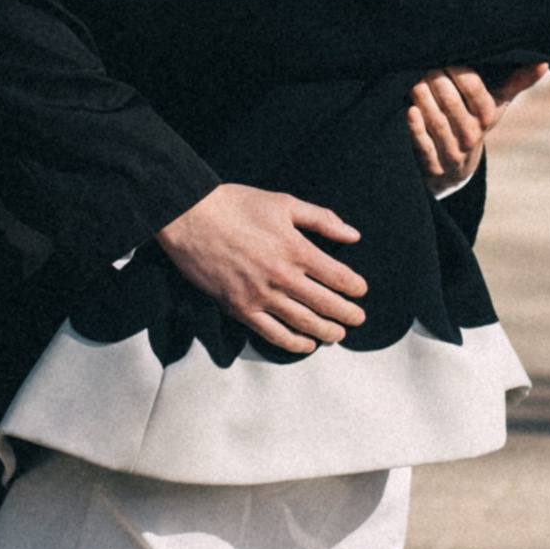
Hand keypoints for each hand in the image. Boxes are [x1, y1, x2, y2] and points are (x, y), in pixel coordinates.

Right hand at [157, 184, 365, 354]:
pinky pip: (272, 333)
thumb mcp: (283, 203)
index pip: (337, 276)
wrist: (188, 217)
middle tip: (358, 319)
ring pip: (302, 323)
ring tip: (338, 335)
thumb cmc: (236, 205)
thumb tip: (353, 235)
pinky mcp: (239, 307)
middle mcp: (281, 276)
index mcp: (295, 249)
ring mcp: (259, 295)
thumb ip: (321, 220)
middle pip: (325, 304)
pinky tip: (306, 345)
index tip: (361, 291)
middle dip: (347, 314)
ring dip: (325, 331)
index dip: (354, 287)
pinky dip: (293, 343)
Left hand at [406, 61, 549, 188]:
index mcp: (488, 117)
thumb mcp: (496, 104)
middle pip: (452, 104)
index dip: (459, 73)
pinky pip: (424, 146)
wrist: (456, 168)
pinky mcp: (432, 166)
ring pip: (437, 122)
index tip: (445, 57)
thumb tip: (544, 63)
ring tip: (411, 79)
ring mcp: (452, 153)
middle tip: (423, 63)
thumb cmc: (474, 123)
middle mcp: (472, 136)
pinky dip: (416, 128)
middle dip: (436, 81)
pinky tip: (409, 110)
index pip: (475, 92)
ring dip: (422, 99)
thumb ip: (517, 82)